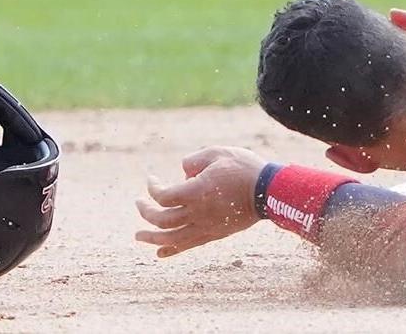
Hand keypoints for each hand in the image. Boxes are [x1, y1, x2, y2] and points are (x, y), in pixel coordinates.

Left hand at [135, 146, 265, 257]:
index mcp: (195, 192)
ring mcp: (205, 226)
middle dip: (145, 212)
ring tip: (138, 236)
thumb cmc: (244, 168)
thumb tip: (182, 170)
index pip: (163, 196)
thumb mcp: (219, 152)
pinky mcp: (213, 234)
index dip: (152, 189)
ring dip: (151, 238)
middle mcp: (196, 213)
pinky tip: (160, 252)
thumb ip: (195, 159)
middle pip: (161, 219)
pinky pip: (187, 246)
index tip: (152, 180)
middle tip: (138, 204)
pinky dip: (170, 250)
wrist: (268, 191)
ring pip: (170, 239)